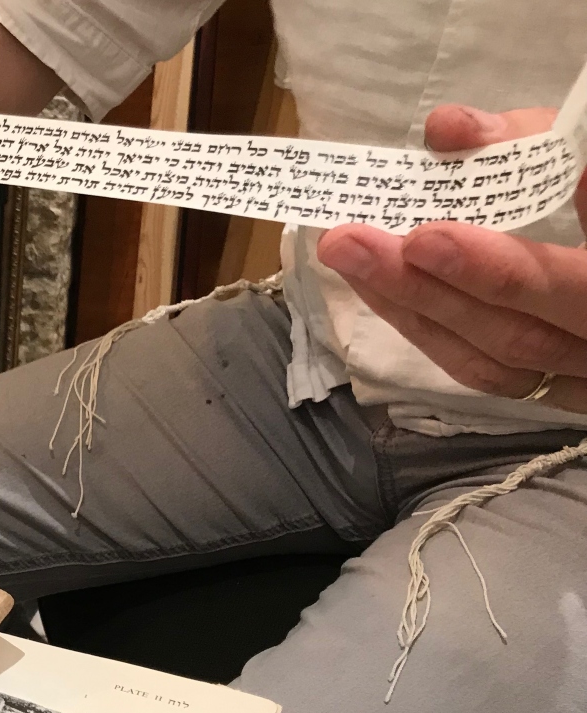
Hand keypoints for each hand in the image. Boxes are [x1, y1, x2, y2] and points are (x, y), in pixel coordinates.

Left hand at [316, 106, 586, 412]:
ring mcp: (581, 373)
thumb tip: (447, 128)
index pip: (577, 289)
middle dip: (425, 289)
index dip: (496, 269)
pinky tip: (381, 288)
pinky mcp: (552, 385)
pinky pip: (485, 371)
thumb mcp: (582, 146)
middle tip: (347, 243)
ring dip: (412, 310)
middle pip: (518, 336)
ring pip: (494, 363)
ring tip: (346, 257)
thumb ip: (530, 139)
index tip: (424, 239)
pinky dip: (429, 329)